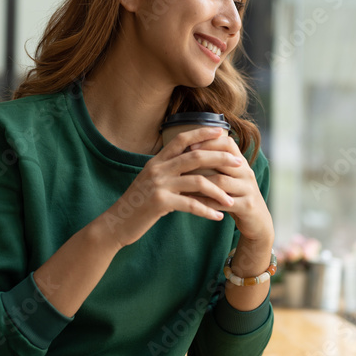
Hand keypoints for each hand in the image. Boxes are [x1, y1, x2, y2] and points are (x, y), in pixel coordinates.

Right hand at [100, 127, 245, 247]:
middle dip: (220, 158)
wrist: (116, 223)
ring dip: (218, 191)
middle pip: (195, 156)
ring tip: (231, 200)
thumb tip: (190, 168)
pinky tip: (218, 216)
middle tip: (239, 162)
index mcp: (157, 161)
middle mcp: (158, 169)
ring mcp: (159, 185)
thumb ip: (169, 173)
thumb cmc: (137, 204)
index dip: (202, 133)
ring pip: (197, 181)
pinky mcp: (160, 203)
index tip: (222, 132)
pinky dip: (207, 210)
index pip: (182, 139)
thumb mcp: (152, 182)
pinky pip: (191, 205)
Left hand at [185, 133, 273, 244]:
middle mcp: (247, 173)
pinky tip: (189, 201)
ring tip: (181, 182)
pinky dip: (204, 201)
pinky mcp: (247, 206)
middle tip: (180, 162)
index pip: (228, 143)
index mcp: (241, 163)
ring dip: (199, 182)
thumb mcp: (230, 177)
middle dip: (200, 160)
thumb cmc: (236, 196)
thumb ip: (215, 164)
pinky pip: (221, 202)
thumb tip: (188, 147)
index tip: (189, 145)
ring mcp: (248, 189)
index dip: (209, 142)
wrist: (257, 221)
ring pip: (221, 181)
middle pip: (223, 160)